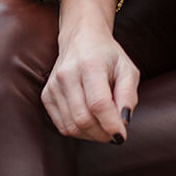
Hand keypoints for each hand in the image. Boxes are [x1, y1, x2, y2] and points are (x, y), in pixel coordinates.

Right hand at [41, 0, 139, 142]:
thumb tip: (123, 122)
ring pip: (71, 127)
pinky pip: (62, 126)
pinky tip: (89, 121)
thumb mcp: (127, 69)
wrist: (81, 39)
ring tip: (103, 126)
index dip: (111, 125)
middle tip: (114, 132)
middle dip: (102, 133)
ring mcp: (54, 85)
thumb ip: (128, 95)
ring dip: (91, 135)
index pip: (98, 103)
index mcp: (90, 64)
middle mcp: (68, 74)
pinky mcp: (46, 95)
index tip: (122, 136)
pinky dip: (78, 131)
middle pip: (83, 119)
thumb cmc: (108, 56)